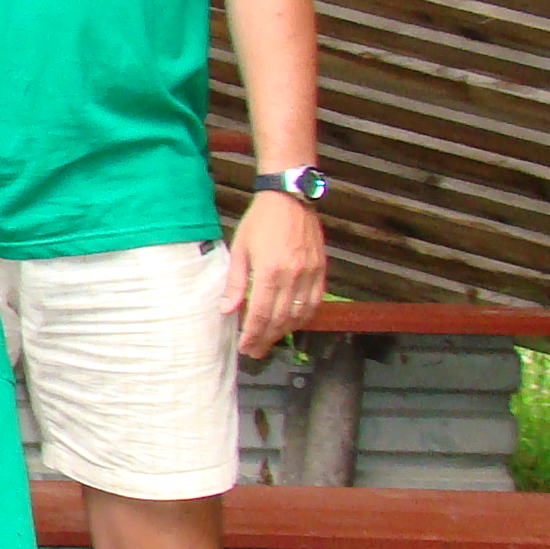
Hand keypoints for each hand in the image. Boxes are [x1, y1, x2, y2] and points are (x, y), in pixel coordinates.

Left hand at [226, 190, 327, 357]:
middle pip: (281, 319)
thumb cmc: (260, 221)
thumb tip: (228, 310)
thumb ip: (236, 282)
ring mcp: (311, 274)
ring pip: (300, 314)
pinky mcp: (322, 269)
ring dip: (285, 332)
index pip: (261, 314)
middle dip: (267, 338)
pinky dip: (304, 317)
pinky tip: (293, 324)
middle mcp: (293, 276)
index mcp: (270, 272)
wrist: (290, 197)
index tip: (245, 348)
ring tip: (270, 341)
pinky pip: (316, 302)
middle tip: (255, 352)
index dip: (253, 335)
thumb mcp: (240, 249)